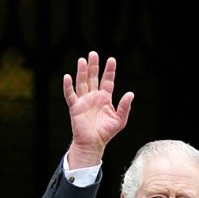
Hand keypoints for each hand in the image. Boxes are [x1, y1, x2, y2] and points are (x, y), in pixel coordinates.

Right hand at [62, 51, 133, 168]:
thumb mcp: (120, 120)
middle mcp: (94, 97)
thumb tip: (130, 93)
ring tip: (82, 60)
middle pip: (93, 78)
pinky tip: (67, 77)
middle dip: (93, 66)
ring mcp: (84, 101)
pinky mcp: (75, 107)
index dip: (109, 70)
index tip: (111, 59)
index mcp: (105, 98)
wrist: (93, 144)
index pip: (107, 81)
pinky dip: (68, 86)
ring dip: (82, 72)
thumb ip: (125, 107)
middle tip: (93, 54)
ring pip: (82, 82)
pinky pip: (70, 95)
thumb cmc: (106, 133)